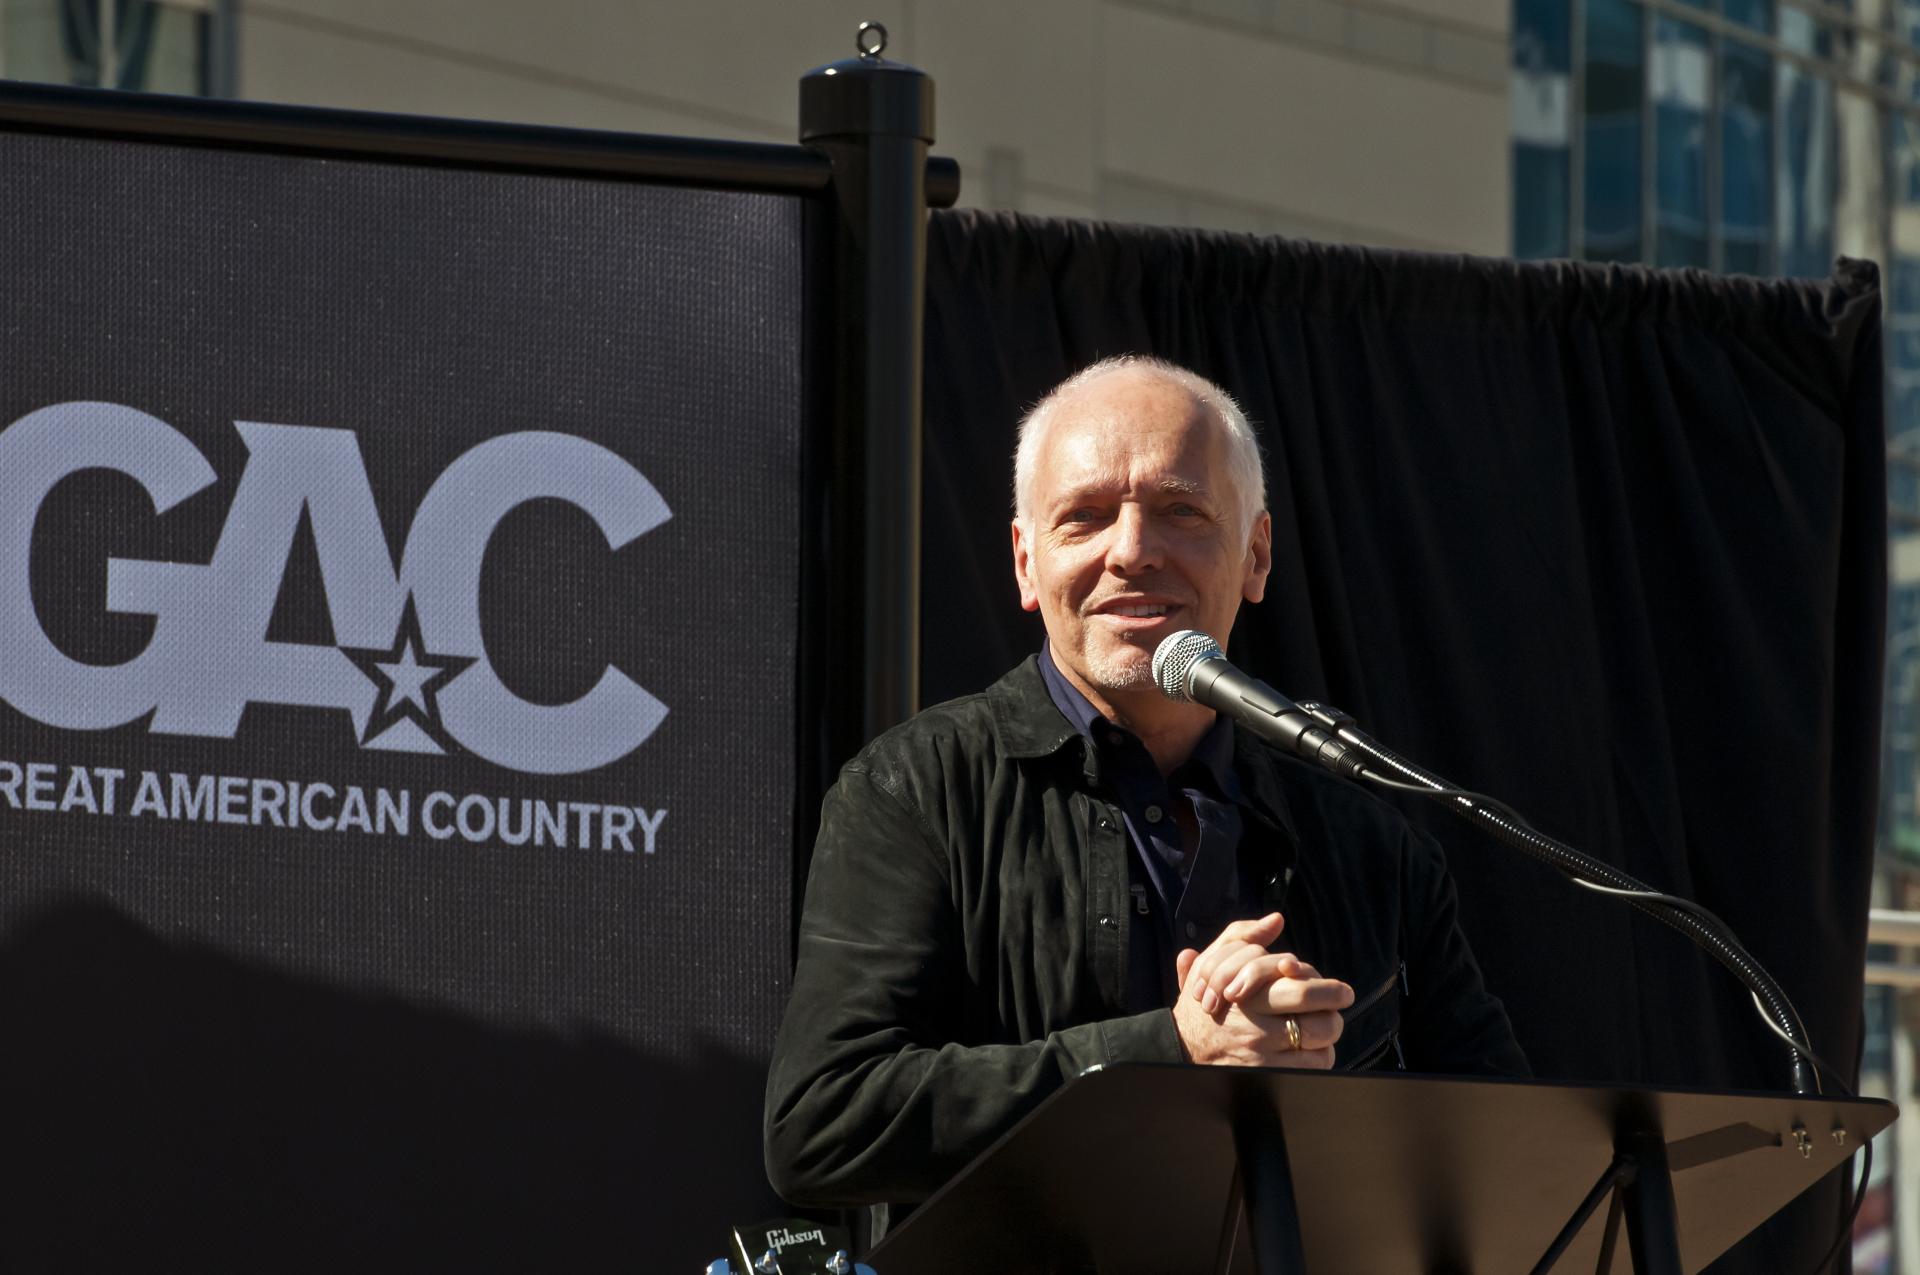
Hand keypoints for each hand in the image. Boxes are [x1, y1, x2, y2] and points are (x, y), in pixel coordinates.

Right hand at [1171, 914, 1353, 1067]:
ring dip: (1329, 1027)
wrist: (1182, 1050)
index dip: (1317, 978)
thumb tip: (1276, 919)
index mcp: (1242, 991)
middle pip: (1308, 1001)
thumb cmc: (1204, 1004)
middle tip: (1344, 995)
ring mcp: (1262, 1050)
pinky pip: (1313, 1064)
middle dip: (1334, 996)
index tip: (1330, 981)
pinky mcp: (1269, 1073)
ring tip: (1326, 1022)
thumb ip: (1241, 937)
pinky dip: (1321, 1054)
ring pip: (1318, 1034)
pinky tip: (1313, 1047)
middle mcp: (1253, 1021)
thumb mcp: (1212, 963)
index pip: (1292, 978)